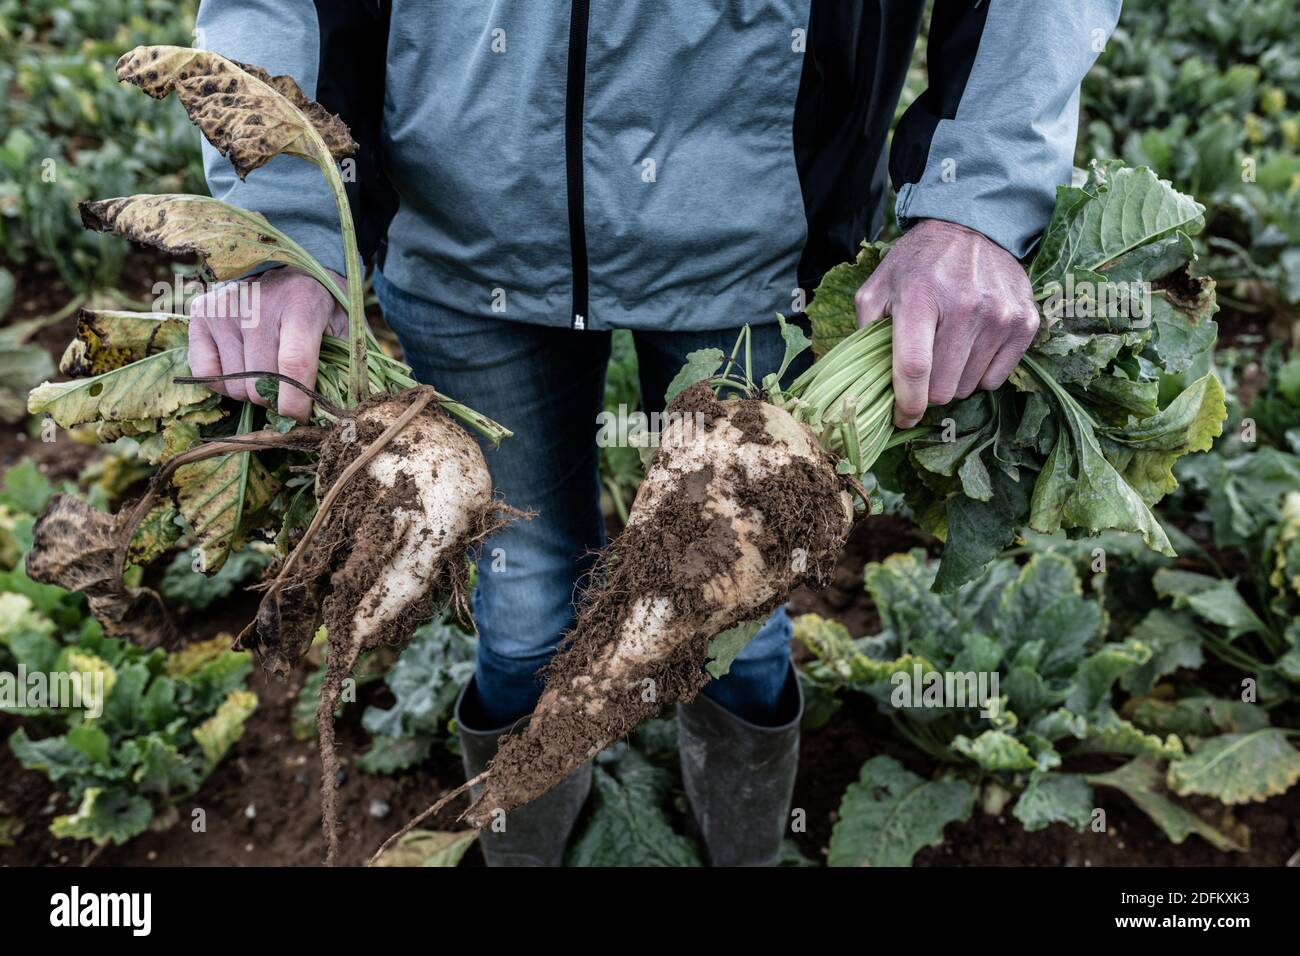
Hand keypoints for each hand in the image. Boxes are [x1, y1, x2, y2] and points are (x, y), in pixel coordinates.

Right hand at [187, 266, 347, 420]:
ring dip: (252, 391)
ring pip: (235, 386)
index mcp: (301, 303)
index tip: (301, 416)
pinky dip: (224, 382)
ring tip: (266, 370)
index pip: (294, 365)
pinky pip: (206, 374)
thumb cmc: (320, 305)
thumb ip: (346, 364)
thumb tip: (345, 411)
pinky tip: (240, 366)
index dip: (297, 403)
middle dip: (276, 399)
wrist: (289, 265)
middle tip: (286, 387)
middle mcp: (257, 304)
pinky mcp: (201, 314)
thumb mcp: (345, 326)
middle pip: (260, 384)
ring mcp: (224, 308)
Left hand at [854, 219, 1039, 427]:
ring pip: (969, 387)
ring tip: (946, 349)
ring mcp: (1000, 315)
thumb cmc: (917, 264)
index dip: (906, 404)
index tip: (901, 417)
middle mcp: (965, 307)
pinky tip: (971, 346)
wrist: (971, 228)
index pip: (914, 368)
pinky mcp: (1025, 322)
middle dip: (927, 390)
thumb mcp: (877, 287)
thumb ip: (866, 332)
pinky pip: (996, 378)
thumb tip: (868, 382)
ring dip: (953, 380)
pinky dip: (979, 372)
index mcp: (921, 297)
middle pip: (943, 387)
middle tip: (923, 370)